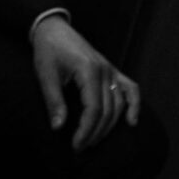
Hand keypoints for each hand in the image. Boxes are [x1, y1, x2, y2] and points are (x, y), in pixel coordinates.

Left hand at [30, 14, 141, 150]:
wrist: (53, 30)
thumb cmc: (47, 51)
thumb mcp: (45, 75)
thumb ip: (53, 101)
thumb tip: (58, 128)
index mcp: (89, 70)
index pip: (94, 109)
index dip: (86, 130)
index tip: (75, 146)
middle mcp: (105, 70)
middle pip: (108, 110)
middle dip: (95, 133)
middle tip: (80, 148)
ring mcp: (111, 69)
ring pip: (118, 104)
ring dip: (108, 126)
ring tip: (93, 141)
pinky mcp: (111, 70)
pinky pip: (130, 88)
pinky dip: (133, 105)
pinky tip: (132, 122)